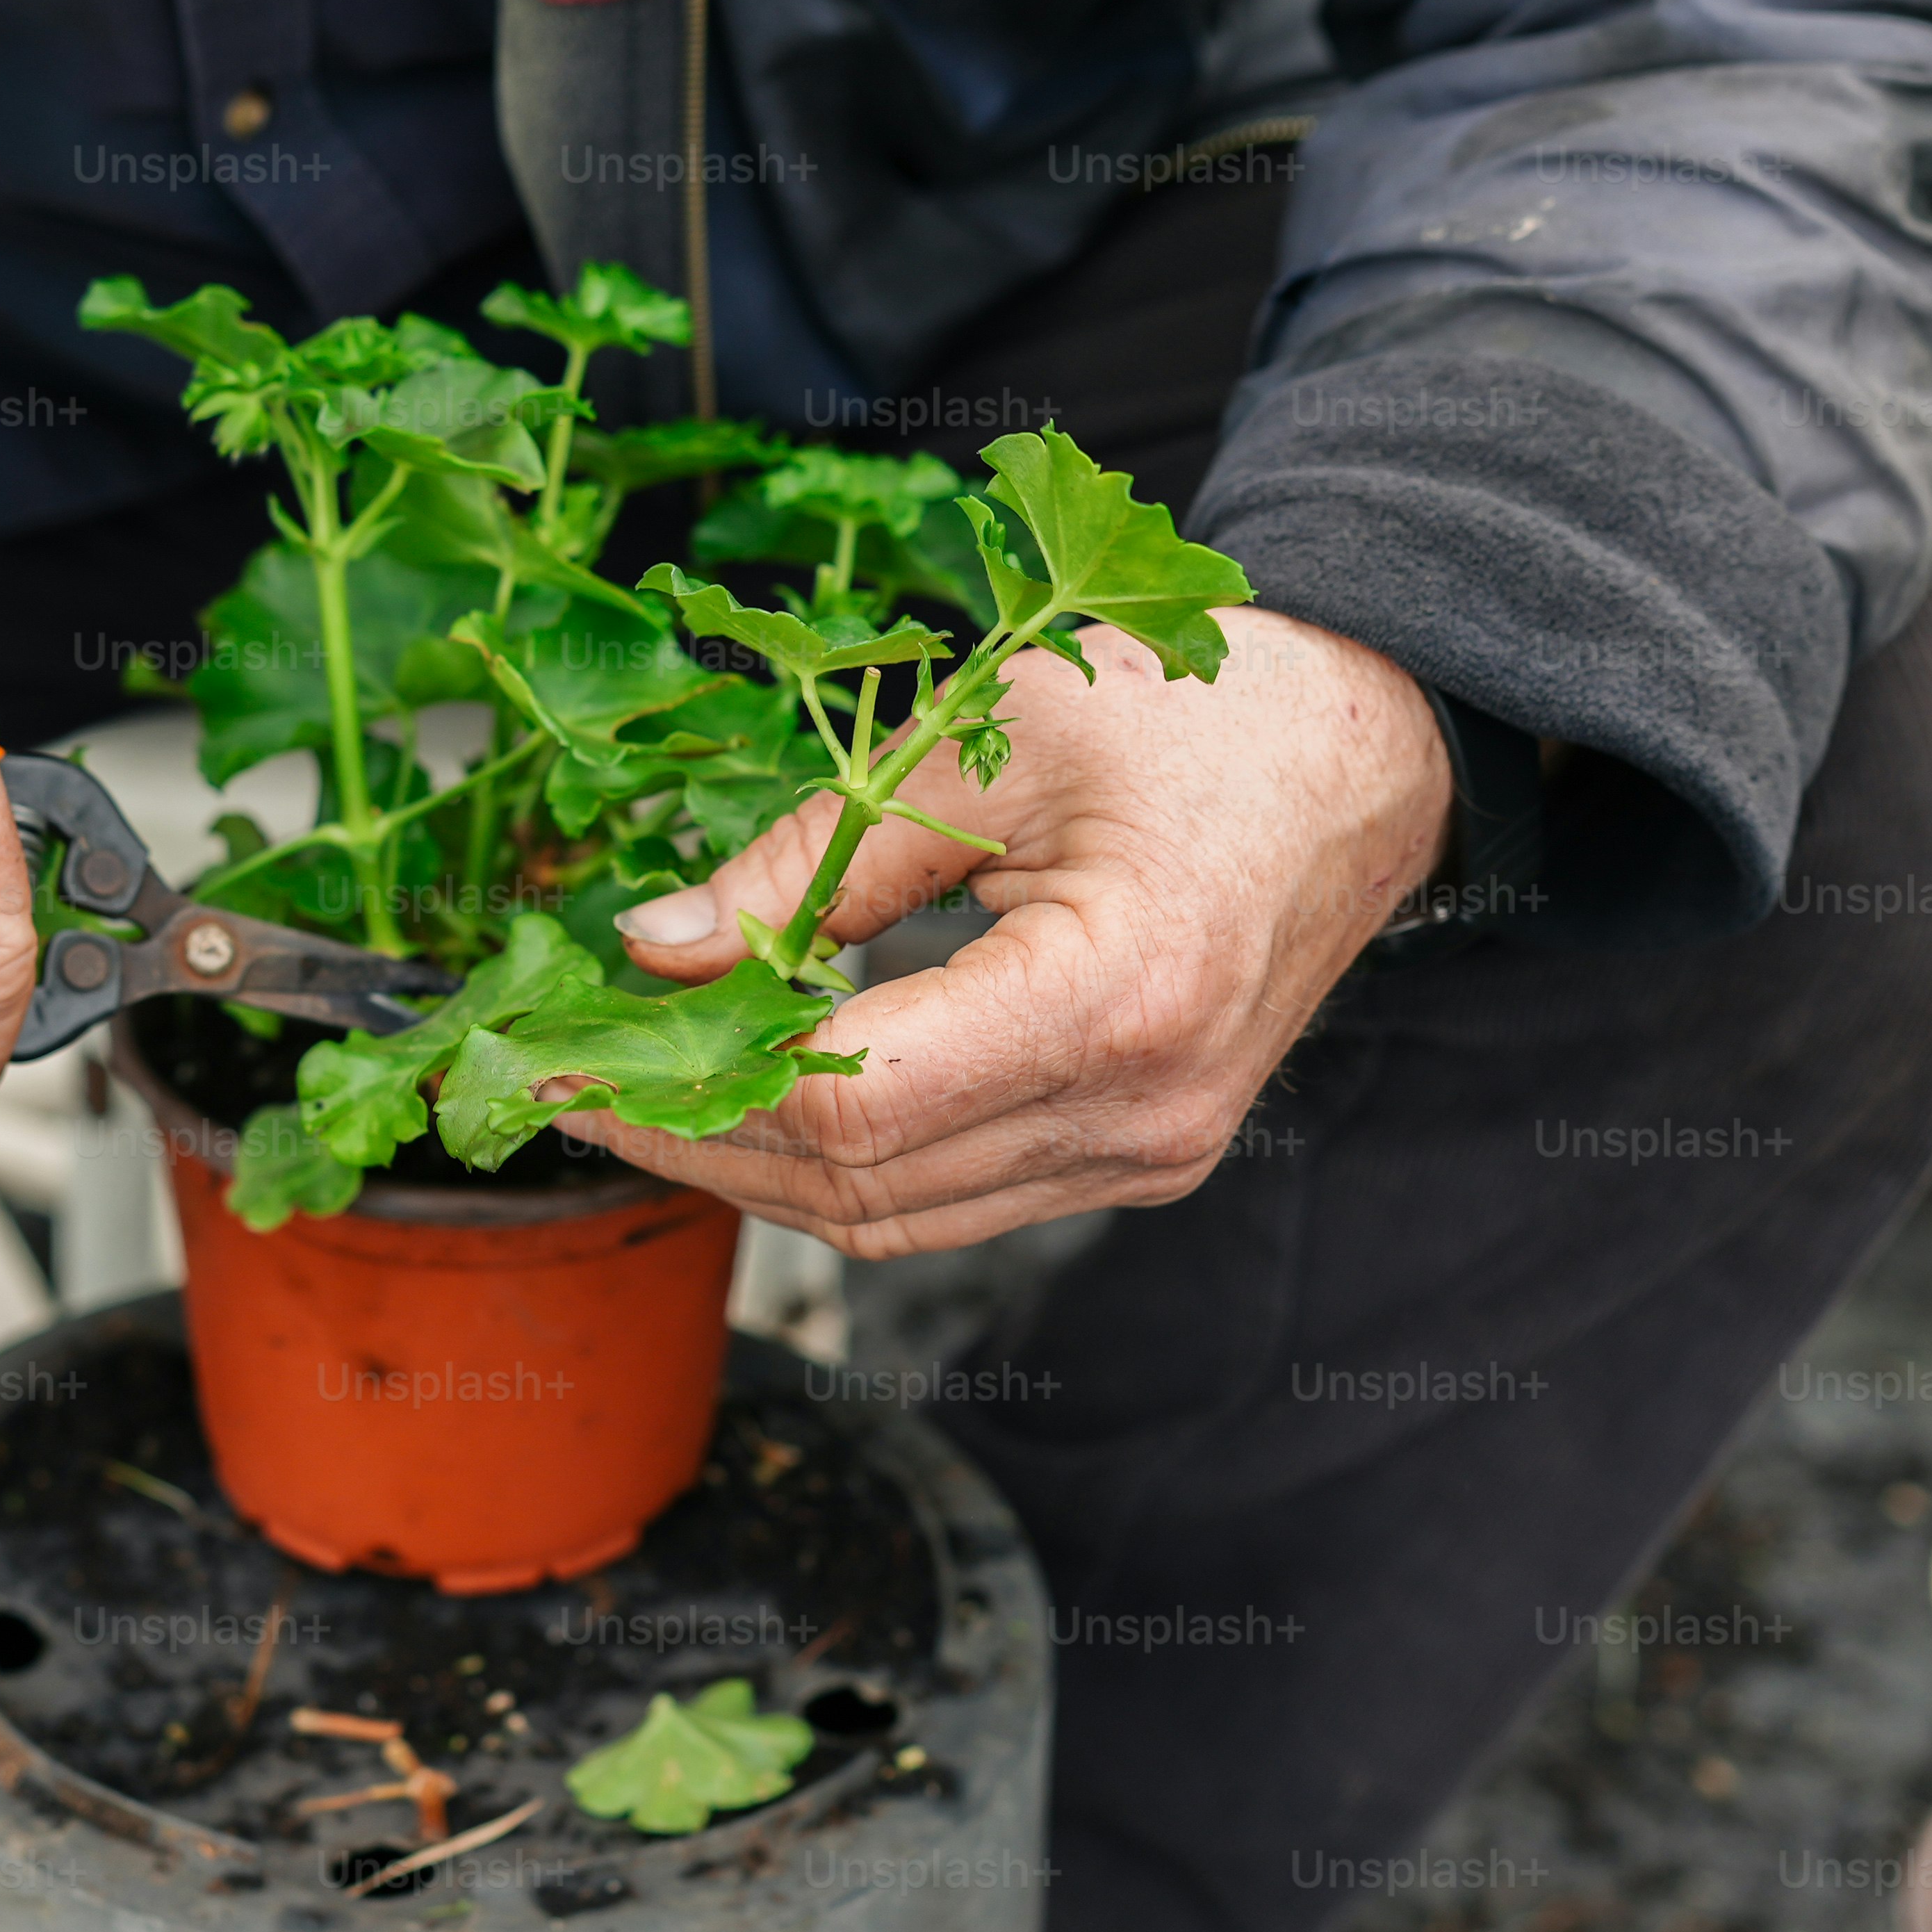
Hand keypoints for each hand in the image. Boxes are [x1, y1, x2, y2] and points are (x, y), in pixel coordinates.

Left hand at [586, 608, 1453, 1255]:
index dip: (692, 1089)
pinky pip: (955, 1197)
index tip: (575, 1054)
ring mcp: (1152, 1155)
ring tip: (638, 1093)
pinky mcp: (1142, 1158)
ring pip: (898, 1219)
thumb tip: (651, 946)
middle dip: (693, 1142)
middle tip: (569, 1083)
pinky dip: (844, 1161)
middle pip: (860, 1184)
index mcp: (1119, 996)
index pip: (854, 1103)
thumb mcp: (987, 737)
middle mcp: (1145, 1113)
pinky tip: (759, 1092)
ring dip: (754, 1168)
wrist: (1362, 752)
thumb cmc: (1195, 712)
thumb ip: (812, 855)